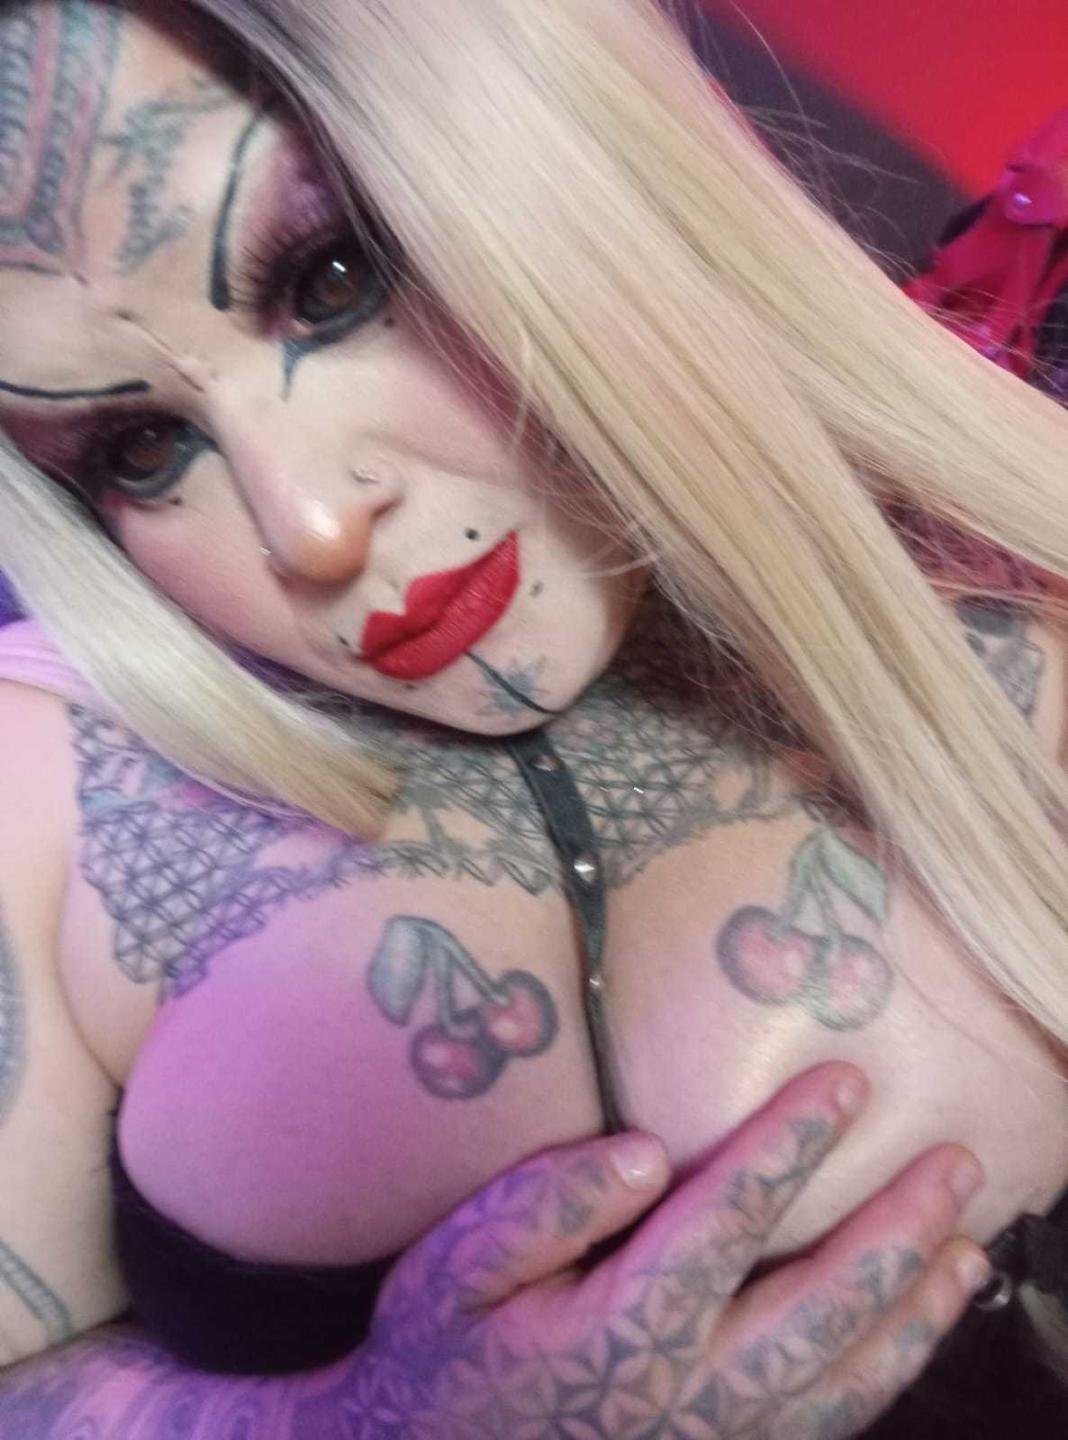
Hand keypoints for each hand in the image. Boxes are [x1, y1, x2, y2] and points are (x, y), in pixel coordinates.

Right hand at [315, 1063, 990, 1438]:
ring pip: (843, 1375)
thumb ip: (541, 1207)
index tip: (846, 1082)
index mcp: (619, 1327)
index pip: (724, 1221)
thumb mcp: (452, 1268)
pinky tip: (917, 1326)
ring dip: (913, 1306)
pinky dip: (887, 1373)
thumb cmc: (438, 1349)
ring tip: (968, 1242)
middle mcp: (687, 1390)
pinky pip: (827, 1422)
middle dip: (893, 1225)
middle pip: (818, 1303)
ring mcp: (715, 1438)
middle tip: (955, 1160)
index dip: (790, 1146)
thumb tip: (640, 1153)